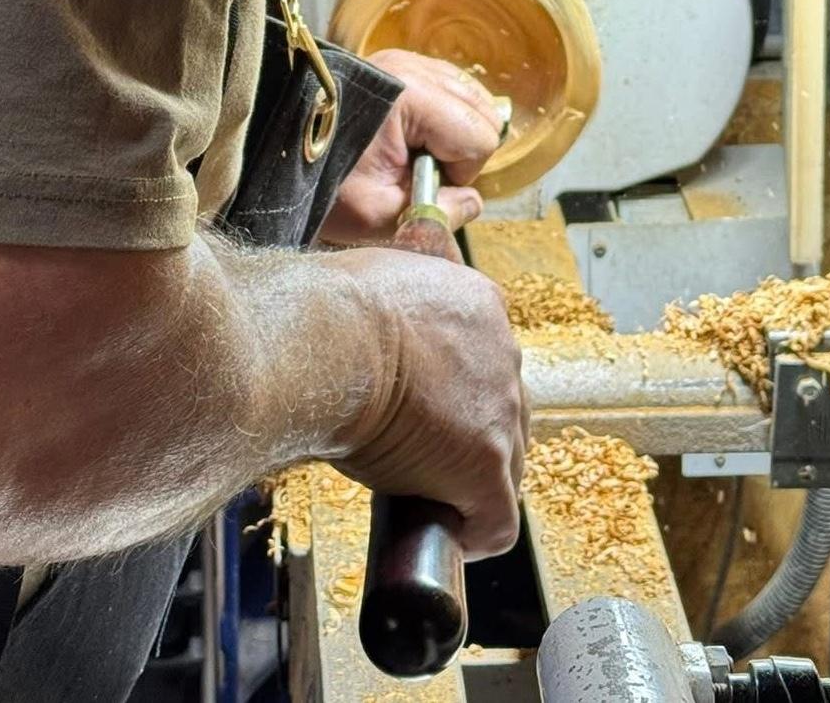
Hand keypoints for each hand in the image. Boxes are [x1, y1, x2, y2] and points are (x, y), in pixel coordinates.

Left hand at [321, 50, 503, 244]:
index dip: (460, 173)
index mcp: (412, 97)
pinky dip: (442, 114)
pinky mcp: (396, 62)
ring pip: (471, 96)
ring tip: (411, 153)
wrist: (268, 151)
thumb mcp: (378, 216)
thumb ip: (437, 214)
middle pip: (483, 111)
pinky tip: (410, 135)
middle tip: (417, 172)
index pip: (481, 137)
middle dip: (461, 150)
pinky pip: (448, 86)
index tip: (421, 186)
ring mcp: (404, 58)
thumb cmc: (320, 183)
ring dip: (454, 132)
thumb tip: (472, 202)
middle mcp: (413, 67)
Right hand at [322, 247, 527, 559]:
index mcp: (477, 303)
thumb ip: (390, 314)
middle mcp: (502, 350)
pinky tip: (443, 536)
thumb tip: (370, 328)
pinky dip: (473, 534)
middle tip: (419, 456)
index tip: (424, 412)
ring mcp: (501, 408)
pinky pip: (498, 520)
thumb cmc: (322, 317)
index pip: (486, 359)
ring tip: (424, 497)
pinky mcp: (486, 462)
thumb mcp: (370, 293)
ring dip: (468, 484)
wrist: (323, 343)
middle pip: (504, 411)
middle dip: (468, 438)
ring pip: (506, 465)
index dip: (457, 394)